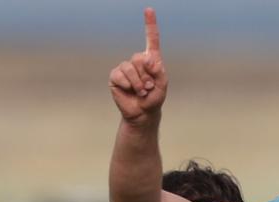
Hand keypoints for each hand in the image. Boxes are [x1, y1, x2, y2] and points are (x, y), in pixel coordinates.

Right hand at [109, 8, 167, 124]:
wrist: (142, 113)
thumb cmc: (154, 99)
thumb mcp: (162, 85)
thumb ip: (159, 71)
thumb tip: (147, 59)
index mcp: (151, 60)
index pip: (151, 39)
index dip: (150, 24)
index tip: (149, 9)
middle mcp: (137, 61)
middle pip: (140, 58)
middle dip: (146, 76)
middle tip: (148, 88)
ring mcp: (125, 68)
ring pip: (130, 68)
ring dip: (138, 83)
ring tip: (141, 92)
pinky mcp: (116, 76)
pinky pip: (120, 75)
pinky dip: (128, 85)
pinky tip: (130, 91)